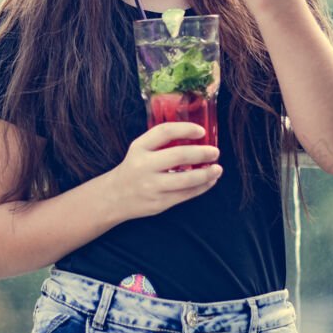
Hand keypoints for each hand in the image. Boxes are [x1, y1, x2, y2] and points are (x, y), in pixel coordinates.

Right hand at [104, 122, 220, 220]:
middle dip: (202, 153)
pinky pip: (186, 194)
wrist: (114, 197)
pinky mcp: (159, 203)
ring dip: (206, 174)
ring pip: (186, 179)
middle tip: (215, 152)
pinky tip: (210, 181)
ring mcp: (152, 186)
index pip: (164, 132)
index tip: (202, 131)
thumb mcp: (140, 149)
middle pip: (179, 156)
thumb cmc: (134, 168)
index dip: (185, 129)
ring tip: (218, 169)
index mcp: (139, 148)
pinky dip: (202, 187)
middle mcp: (144, 166)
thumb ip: (161, 143)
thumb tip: (197, 138)